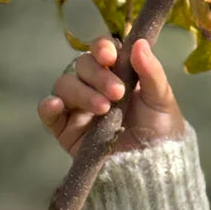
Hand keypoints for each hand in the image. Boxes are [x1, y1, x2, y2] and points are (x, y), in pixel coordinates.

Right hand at [38, 35, 185, 157]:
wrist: (155, 167)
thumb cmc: (160, 130)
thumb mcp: (162, 100)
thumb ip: (151, 72)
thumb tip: (139, 42)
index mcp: (116, 74)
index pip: (101, 52)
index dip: (101, 48)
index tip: (109, 55)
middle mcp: (94, 87)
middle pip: (82, 66)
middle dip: (98, 76)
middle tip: (117, 93)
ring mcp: (79, 108)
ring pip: (65, 86)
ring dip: (81, 93)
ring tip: (103, 109)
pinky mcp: (67, 130)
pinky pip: (49, 114)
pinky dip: (48, 107)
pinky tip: (57, 105)